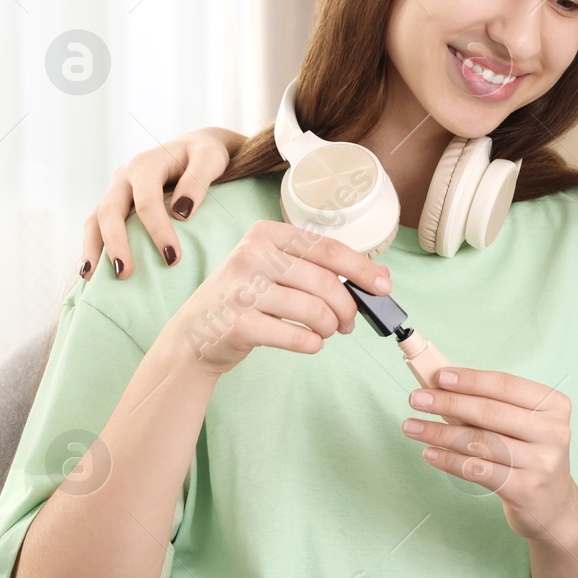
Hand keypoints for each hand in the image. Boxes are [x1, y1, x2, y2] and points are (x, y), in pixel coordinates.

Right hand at [81, 126, 246, 278]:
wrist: (195, 148)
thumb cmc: (205, 154)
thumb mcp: (210, 158)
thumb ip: (198, 180)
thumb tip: (181, 213)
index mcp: (146, 165)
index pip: (147, 201)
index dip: (157, 230)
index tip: (173, 258)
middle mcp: (125, 177)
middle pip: (110, 211)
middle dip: (116, 243)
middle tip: (125, 273)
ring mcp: (117, 191)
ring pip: (95, 219)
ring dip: (92, 248)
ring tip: (91, 277)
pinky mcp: (117, 204)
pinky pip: (97, 225)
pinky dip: (93, 246)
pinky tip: (92, 271)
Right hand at [162, 219, 390, 378]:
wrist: (194, 335)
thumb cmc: (245, 299)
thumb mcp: (277, 271)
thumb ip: (324, 269)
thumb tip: (382, 276)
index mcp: (265, 234)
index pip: (328, 248)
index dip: (362, 269)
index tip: (384, 287)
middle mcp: (251, 255)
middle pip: (325, 282)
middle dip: (348, 307)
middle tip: (349, 322)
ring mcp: (242, 290)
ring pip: (315, 310)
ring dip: (331, 327)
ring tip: (327, 332)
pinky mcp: (239, 324)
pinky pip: (298, 337)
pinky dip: (312, 344)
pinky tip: (309, 342)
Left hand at [402, 368, 577, 542]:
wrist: (554, 506)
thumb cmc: (530, 455)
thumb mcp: (524, 425)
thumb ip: (492, 405)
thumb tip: (442, 387)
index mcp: (554, 405)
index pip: (506, 385)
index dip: (470, 379)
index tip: (439, 377)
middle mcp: (553, 432)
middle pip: (491, 411)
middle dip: (448, 402)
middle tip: (417, 399)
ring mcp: (542, 462)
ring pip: (480, 441)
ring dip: (439, 432)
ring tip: (412, 426)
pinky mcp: (525, 489)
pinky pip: (477, 470)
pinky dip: (448, 460)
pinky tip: (430, 453)